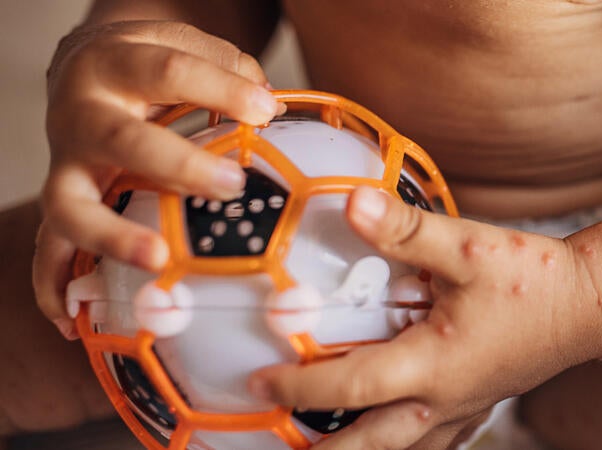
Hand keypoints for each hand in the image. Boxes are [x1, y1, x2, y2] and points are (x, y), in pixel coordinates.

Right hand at [35, 20, 278, 338]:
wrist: (88, 66)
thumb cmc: (152, 65)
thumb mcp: (186, 45)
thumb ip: (229, 71)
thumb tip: (270, 110)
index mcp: (117, 65)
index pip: (167, 71)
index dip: (219, 89)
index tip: (265, 110)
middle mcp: (83, 116)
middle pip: (121, 140)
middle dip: (176, 166)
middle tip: (230, 187)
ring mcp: (66, 164)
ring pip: (71, 204)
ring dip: (112, 236)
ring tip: (157, 259)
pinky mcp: (61, 202)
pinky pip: (48, 249)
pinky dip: (55, 285)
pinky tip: (73, 319)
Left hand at [249, 186, 601, 448]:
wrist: (593, 304)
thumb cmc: (535, 278)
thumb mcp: (468, 247)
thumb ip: (407, 230)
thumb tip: (351, 201)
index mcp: (432, 366)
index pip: (348, 385)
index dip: (298, 384)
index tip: (259, 380)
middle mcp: (443, 400)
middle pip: (370, 445)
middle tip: (286, 448)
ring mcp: (464, 409)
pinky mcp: (481, 404)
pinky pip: (436, 442)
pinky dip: (406, 446)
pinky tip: (397, 440)